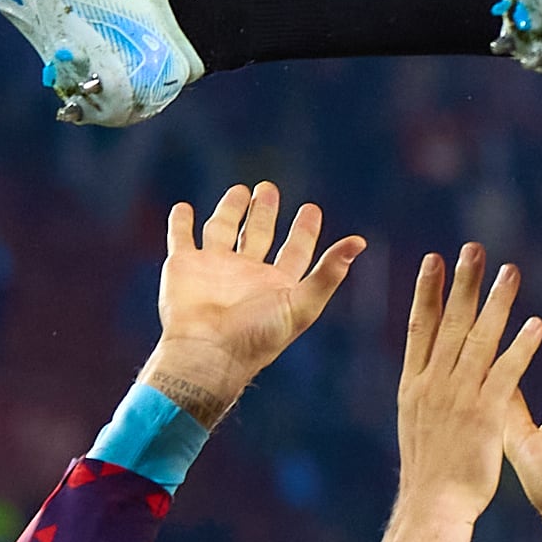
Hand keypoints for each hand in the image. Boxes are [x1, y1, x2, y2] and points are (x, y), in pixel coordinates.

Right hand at [140, 183, 365, 423]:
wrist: (206, 354)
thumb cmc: (257, 337)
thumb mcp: (302, 304)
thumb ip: (329, 273)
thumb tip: (360, 242)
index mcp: (276, 284)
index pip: (295, 250)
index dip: (304, 231)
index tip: (311, 209)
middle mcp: (246, 274)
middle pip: (258, 234)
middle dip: (264, 212)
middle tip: (268, 188)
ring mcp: (213, 269)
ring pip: (223, 230)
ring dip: (230, 210)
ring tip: (239, 190)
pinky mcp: (182, 267)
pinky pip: (182, 238)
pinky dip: (181, 223)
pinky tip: (183, 208)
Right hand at [392, 249, 541, 517]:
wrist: (432, 506)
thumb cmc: (430, 473)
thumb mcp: (417, 424)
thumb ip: (425, 393)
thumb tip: (426, 373)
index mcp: (413, 384)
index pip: (420, 327)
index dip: (427, 291)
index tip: (434, 260)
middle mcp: (431, 383)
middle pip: (449, 323)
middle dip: (462, 283)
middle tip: (473, 249)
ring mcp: (457, 397)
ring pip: (478, 340)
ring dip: (496, 303)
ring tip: (511, 272)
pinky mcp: (484, 414)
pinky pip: (505, 372)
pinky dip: (520, 347)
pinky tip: (536, 323)